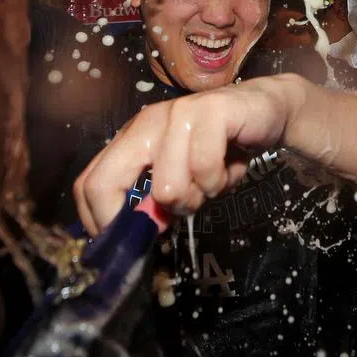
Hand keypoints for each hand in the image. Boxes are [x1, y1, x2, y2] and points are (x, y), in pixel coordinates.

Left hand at [73, 76, 302, 234]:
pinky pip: (204, 169)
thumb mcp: (183, 180)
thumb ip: (155, 202)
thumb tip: (134, 238)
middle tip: (164, 227)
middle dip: (132, 220)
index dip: (99, 221)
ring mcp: (175, 113)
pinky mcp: (209, 110)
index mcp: (131, 138)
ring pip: (166, 186)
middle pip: (107, 180)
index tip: (123, 246)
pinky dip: (219, 181)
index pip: (89, 183)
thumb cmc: (220, 148)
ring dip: (194, 199)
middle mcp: (146, 123)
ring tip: (209, 186)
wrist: (267, 110)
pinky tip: (228, 169)